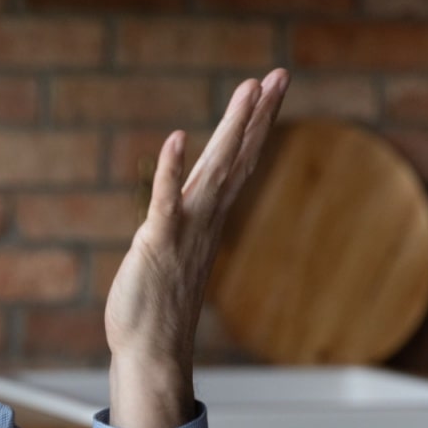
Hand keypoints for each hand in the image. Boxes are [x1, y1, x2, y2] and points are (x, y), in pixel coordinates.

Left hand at [103, 69, 288, 427]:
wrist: (149, 352)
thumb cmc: (156, 310)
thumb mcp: (174, 256)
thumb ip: (182, 228)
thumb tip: (188, 212)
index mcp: (207, 220)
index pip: (238, 163)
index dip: (255, 125)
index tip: (271, 88)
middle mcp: (203, 221)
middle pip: (236, 158)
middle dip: (257, 116)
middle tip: (278, 75)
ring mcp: (184, 231)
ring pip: (214, 172)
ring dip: (231, 131)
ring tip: (250, 90)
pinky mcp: (157, 244)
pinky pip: (165, 202)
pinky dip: (170, 171)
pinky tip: (176, 140)